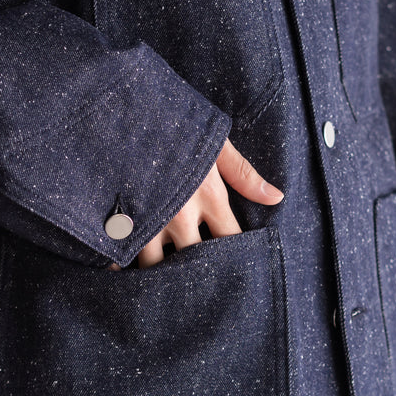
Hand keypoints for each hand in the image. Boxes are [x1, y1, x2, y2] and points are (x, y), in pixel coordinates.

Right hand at [109, 136, 283, 269]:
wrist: (127, 109)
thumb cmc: (176, 122)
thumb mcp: (214, 142)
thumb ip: (243, 173)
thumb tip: (277, 197)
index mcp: (209, 196)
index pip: (231, 241)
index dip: (235, 257)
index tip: (235, 267)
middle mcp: (181, 214)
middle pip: (195, 262)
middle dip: (197, 274)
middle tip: (198, 286)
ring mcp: (149, 218)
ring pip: (156, 265)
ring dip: (158, 274)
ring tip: (161, 284)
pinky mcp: (119, 216)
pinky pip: (120, 254)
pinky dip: (119, 265)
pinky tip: (120, 274)